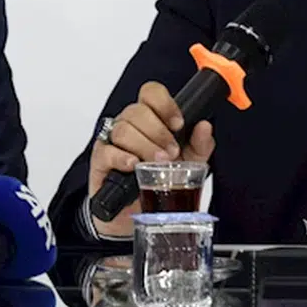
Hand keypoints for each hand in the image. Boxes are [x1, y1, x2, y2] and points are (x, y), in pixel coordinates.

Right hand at [88, 81, 216, 238]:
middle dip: (158, 132)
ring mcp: (112, 141)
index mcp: (150, 118)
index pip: (151, 93)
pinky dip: (122, 158)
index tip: (178, 124)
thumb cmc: (160, 182)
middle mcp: (129, 124)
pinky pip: (107, 151)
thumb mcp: (188, 164)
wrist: (138, 213)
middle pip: (137, 111)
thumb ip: (200, 145)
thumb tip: (205, 127)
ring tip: (157, 163)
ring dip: (144, 146)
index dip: (164, 104)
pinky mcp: (101, 161)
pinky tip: (134, 166)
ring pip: (123, 129)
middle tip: (171, 153)